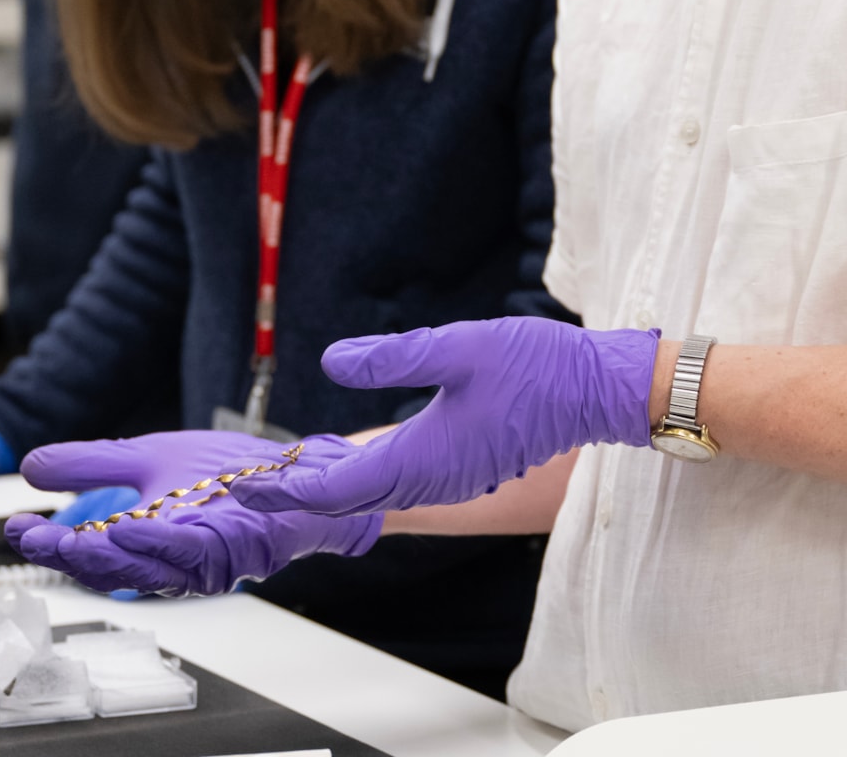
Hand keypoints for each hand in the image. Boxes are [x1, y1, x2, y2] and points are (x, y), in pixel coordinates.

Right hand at [7, 430, 380, 595]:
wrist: (297, 471)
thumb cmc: (228, 471)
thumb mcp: (147, 457)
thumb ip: (92, 464)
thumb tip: (31, 467)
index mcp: (144, 539)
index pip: (87, 549)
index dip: (48, 544)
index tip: (16, 527)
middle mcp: (167, 558)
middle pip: (108, 568)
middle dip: (65, 555)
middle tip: (31, 537)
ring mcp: (199, 559)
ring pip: (142, 571)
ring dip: (102, 556)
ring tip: (67, 539)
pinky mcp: (231, 552)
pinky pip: (188, 557)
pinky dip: (155, 544)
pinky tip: (127, 526)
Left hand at [233, 317, 658, 516]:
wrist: (596, 389)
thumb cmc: (535, 365)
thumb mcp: (457, 346)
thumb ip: (393, 357)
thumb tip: (334, 362)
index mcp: (423, 457)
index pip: (340, 486)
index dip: (291, 487)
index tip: (250, 484)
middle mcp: (433, 479)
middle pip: (353, 499)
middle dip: (300, 494)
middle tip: (252, 486)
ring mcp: (452, 477)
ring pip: (378, 494)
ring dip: (332, 489)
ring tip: (291, 475)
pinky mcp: (465, 467)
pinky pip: (402, 484)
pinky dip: (366, 481)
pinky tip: (354, 460)